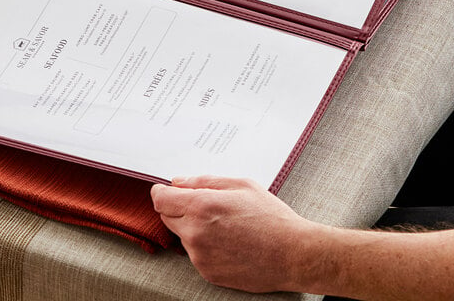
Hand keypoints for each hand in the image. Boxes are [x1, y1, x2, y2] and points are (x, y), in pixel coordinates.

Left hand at [151, 175, 321, 292]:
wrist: (293, 254)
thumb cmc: (271, 217)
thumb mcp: (240, 185)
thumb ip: (204, 181)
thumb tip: (178, 182)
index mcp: (201, 207)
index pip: (160, 199)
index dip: (161, 192)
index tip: (166, 190)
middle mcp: (195, 233)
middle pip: (167, 217)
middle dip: (179, 208)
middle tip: (205, 205)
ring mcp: (200, 256)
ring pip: (183, 236)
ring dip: (193, 228)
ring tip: (224, 225)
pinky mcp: (207, 273)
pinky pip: (196, 254)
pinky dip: (205, 246)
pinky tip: (228, 242)